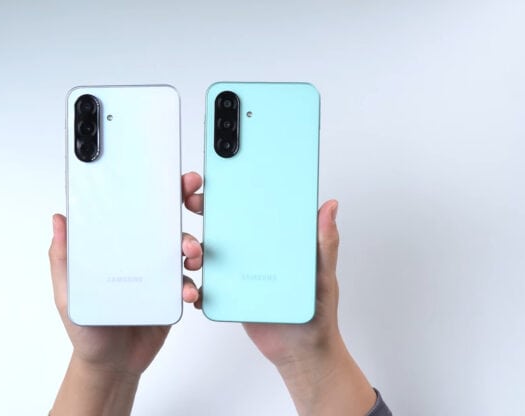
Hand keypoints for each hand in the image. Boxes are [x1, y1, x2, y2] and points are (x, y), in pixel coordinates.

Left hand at [48, 173, 202, 414]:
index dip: (150, 192)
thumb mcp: (68, 294)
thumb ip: (63, 259)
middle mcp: (140, 257)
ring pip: (183, 251)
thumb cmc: (87, 329)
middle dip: (182, 204)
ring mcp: (159, 277)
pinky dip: (193, 285)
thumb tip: (58, 220)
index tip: (164, 175)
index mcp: (117, 249)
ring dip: (193, 246)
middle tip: (192, 198)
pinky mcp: (172, 298)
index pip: (134, 213)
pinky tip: (189, 292)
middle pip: (165, 223)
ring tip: (191, 253)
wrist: (110, 367)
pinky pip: (189, 284)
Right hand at [183, 173, 375, 415]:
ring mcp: (238, 272)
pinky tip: (195, 286)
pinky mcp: (227, 294)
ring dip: (194, 248)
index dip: (237, 187)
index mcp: (276, 239)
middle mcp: (255, 251)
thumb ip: (325, 242)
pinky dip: (196, 284)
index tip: (223, 172)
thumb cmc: (316, 312)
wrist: (301, 353)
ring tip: (195, 253)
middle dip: (206, 207)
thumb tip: (330, 206)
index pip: (254, 206)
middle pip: (224, 222)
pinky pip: (206, 284)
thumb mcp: (323, 274)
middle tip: (196, 202)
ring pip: (208, 251)